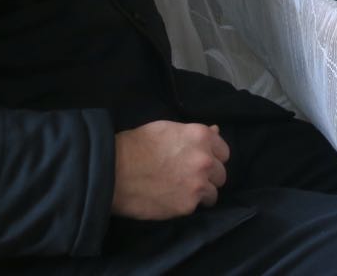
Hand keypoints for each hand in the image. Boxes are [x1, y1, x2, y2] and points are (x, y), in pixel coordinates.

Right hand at [112, 121, 229, 219]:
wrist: (113, 172)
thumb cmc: (135, 145)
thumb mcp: (167, 129)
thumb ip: (195, 134)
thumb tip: (216, 132)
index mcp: (201, 137)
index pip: (223, 152)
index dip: (211, 157)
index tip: (200, 162)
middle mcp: (205, 160)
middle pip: (220, 174)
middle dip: (208, 176)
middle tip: (188, 178)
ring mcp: (198, 184)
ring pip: (213, 193)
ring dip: (201, 193)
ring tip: (181, 191)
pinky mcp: (187, 206)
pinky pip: (196, 207)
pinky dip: (186, 205)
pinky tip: (171, 200)